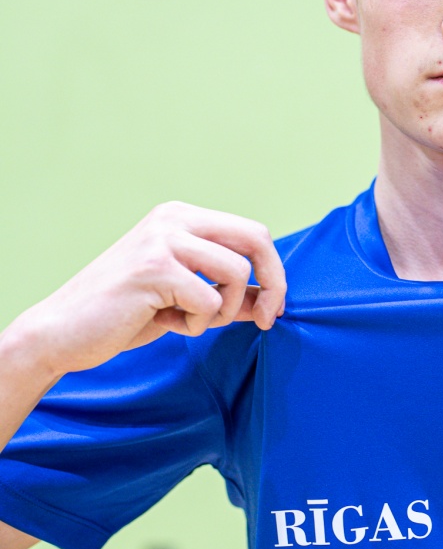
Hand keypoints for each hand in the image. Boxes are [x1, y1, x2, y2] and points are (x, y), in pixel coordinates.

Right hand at [11, 201, 286, 379]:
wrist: (63, 331)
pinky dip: (196, 324)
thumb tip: (272, 301)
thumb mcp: (186, 300)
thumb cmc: (125, 314)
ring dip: (224, 311)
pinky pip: (210, 301)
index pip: (253, 232)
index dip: (274, 272)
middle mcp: (173, 218)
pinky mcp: (154, 268)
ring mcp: (162, 240)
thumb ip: (228, 295)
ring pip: (236, 273)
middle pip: (256, 238)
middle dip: (273, 284)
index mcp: (181, 217)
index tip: (272, 309)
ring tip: (190, 321)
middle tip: (267, 320)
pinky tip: (164, 323)